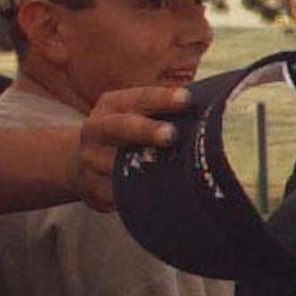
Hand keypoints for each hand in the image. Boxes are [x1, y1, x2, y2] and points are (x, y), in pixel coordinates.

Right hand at [75, 84, 187, 210]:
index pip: (137, 98)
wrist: (81, 164)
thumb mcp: (135, 112)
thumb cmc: (126, 132)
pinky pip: (120, 197)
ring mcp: (92, 163)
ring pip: (117, 167)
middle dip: (145, 130)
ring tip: (173, 172)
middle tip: (171, 134)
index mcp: (112, 106)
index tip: (185, 99)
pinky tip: (165, 197)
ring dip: (145, 170)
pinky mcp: (96, 192)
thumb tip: (214, 103)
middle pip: (119, 128)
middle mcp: (96, 131)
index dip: (161, 98)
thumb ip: (166, 109)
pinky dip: (142, 197)